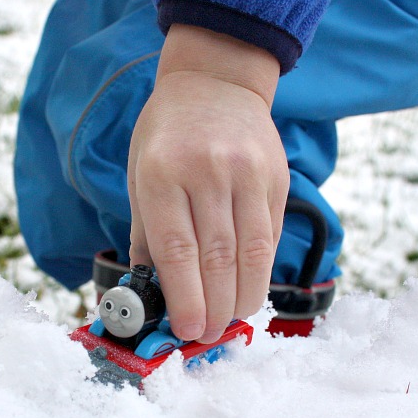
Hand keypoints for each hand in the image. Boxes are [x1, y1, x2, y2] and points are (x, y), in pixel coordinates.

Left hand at [128, 25, 288, 342]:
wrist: (215, 83)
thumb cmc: (166, 135)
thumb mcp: (140, 176)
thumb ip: (147, 234)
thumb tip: (151, 288)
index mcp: (163, 173)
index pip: (178, 249)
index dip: (185, 297)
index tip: (189, 329)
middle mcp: (209, 172)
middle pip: (219, 257)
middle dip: (216, 306)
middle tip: (210, 333)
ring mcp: (248, 172)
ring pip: (253, 251)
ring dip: (244, 295)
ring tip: (232, 319)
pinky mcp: (276, 176)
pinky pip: (271, 234)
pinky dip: (261, 269)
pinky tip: (249, 287)